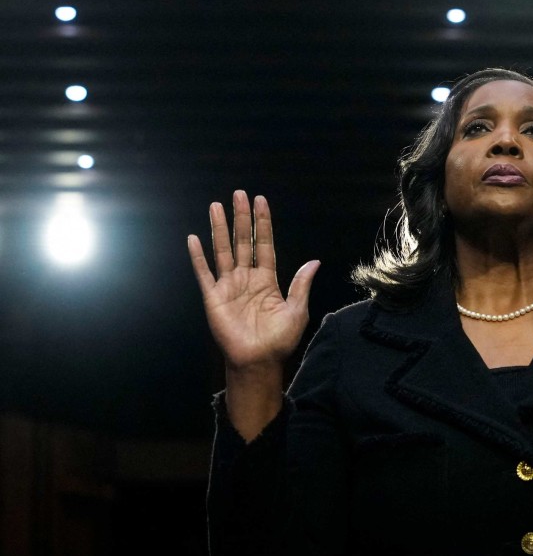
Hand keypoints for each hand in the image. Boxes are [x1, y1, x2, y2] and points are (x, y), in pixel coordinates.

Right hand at [187, 190, 319, 372]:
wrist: (259, 361)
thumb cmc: (279, 339)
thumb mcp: (297, 310)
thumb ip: (300, 284)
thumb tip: (314, 262)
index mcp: (267, 279)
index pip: (264, 244)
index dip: (262, 223)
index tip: (260, 201)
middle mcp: (247, 278)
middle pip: (243, 241)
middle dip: (241, 218)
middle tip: (238, 194)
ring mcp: (229, 286)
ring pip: (223, 250)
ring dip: (219, 228)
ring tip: (215, 206)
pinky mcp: (213, 297)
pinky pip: (204, 273)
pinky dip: (198, 256)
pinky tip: (194, 238)